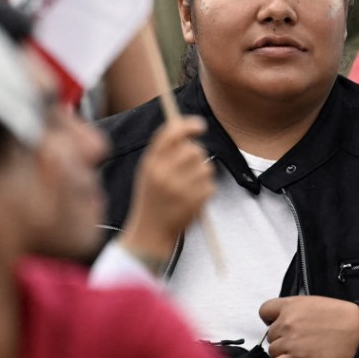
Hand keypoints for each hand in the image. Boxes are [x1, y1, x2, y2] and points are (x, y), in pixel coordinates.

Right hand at [120, 117, 213, 271]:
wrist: (151, 232)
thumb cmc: (151, 197)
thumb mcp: (148, 172)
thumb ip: (162, 150)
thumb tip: (184, 125)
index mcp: (151, 165)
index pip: (171, 134)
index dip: (188, 125)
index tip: (199, 126)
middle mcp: (164, 174)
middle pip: (193, 149)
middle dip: (196, 155)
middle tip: (189, 166)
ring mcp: (180, 188)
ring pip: (206, 166)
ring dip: (202, 173)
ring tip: (187, 186)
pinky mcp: (195, 201)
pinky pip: (210, 184)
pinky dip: (205, 189)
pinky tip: (191, 199)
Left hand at [259, 296, 358, 357]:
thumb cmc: (343, 318)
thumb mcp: (316, 304)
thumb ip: (298, 310)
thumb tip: (289, 320)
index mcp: (292, 305)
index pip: (265, 311)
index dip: (271, 320)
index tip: (280, 324)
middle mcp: (287, 322)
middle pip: (271, 335)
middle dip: (281, 339)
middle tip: (297, 342)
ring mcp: (290, 342)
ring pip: (273, 351)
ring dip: (283, 354)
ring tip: (299, 354)